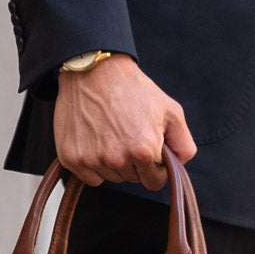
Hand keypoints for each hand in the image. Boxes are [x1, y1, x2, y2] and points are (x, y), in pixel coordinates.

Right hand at [53, 54, 196, 190]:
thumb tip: (179, 166)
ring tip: (111, 133)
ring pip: (111, 177)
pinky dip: (94, 165)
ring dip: (114, 163)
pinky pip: (90, 177)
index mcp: (143, 151)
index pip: (154, 182)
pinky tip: (96, 141)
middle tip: (128, 135)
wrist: (94, 70)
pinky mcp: (71, 158)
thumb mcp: (171, 111)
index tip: (149, 152)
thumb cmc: (133, 89)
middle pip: (132, 179)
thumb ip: (184, 144)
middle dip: (135, 163)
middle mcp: (116, 159)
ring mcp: (92, 159)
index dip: (155, 168)